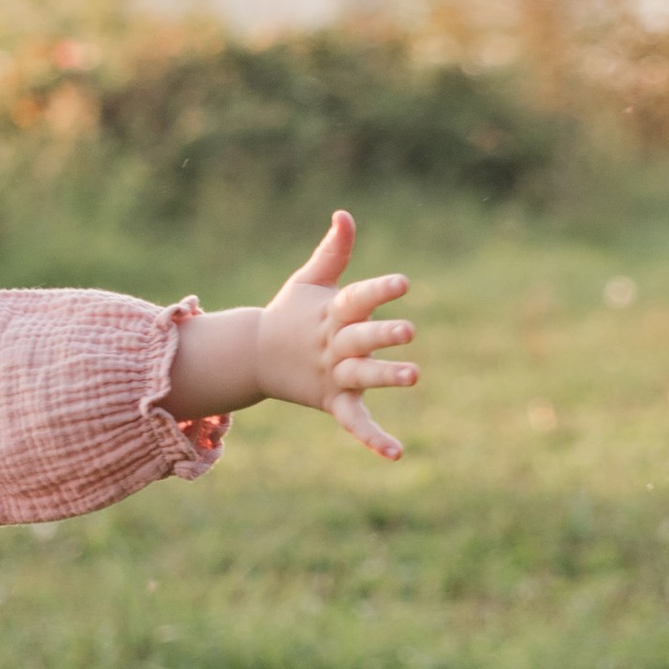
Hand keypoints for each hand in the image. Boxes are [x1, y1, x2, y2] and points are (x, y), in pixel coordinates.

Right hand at [254, 210, 415, 458]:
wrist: (253, 357)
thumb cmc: (290, 313)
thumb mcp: (308, 281)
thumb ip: (333, 252)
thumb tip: (345, 214)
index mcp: (331, 312)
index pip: (358, 298)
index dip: (380, 290)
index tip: (404, 283)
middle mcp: (333, 344)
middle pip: (360, 338)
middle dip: (382, 334)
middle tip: (409, 330)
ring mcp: (333, 374)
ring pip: (362, 377)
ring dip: (384, 376)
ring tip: (415, 375)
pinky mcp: (334, 401)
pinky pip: (354, 421)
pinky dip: (373, 438)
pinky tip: (397, 453)